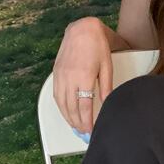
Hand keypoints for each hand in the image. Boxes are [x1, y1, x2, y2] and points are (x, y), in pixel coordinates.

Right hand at [53, 17, 112, 134]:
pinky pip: (56, 94)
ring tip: (75, 127)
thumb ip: (106, 88)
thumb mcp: (107, 67)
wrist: (82, 29)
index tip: (91, 130)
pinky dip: (61, 107)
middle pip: (71, 107)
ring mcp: (60, 75)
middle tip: (83, 133)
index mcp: (84, 77)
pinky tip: (66, 113)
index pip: (84, 106)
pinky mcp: (56, 73)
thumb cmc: (97, 46)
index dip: (87, 121)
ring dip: (68, 117)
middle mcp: (69, 77)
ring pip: (61, 103)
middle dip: (77, 123)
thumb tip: (108, 104)